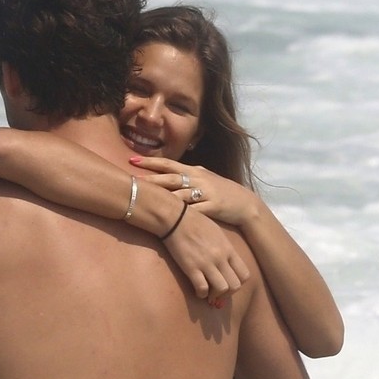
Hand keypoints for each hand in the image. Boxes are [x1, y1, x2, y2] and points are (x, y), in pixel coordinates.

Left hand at [129, 155, 257, 227]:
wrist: (245, 204)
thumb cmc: (221, 191)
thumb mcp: (204, 178)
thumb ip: (187, 175)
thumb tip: (168, 172)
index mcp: (193, 171)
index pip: (168, 164)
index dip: (150, 162)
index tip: (132, 160)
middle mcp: (198, 179)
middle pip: (170, 178)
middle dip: (151, 179)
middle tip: (132, 179)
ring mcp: (206, 192)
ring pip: (180, 194)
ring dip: (163, 198)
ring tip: (147, 201)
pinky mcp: (213, 207)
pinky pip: (195, 210)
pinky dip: (183, 213)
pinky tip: (170, 218)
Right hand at [163, 204, 249, 302]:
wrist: (177, 218)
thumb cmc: (196, 222)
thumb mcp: (217, 233)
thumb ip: (224, 248)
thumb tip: (225, 261)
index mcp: (228, 249)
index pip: (244, 274)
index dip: (239, 283)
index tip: (229, 283)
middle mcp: (221, 258)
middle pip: (235, 286)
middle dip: (228, 293)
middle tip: (218, 293)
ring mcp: (207, 263)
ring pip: (222, 289)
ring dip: (215, 295)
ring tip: (208, 293)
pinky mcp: (192, 268)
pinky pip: (202, 288)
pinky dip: (201, 294)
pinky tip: (197, 291)